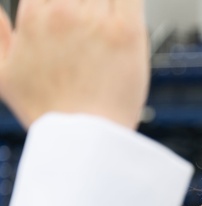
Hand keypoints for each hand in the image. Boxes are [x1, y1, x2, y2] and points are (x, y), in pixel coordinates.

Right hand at [0, 0, 149, 129]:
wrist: (84, 138)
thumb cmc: (49, 112)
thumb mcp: (3, 75)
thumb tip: (0, 12)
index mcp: (34, 15)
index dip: (61, 2)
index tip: (72, 15)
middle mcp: (64, 12)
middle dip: (87, 6)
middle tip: (91, 30)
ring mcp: (97, 21)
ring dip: (108, 6)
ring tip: (107, 34)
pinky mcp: (127, 33)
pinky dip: (130, 2)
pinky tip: (125, 16)